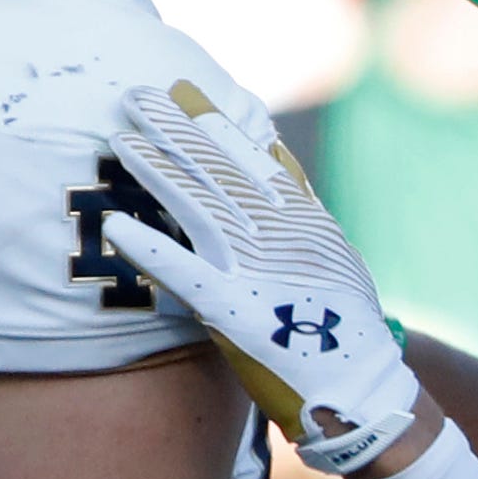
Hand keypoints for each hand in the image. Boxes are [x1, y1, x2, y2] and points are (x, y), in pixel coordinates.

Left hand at [99, 82, 419, 475]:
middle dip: (175, 130)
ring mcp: (255, 269)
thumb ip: (299, 200)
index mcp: (301, 217)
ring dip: (157, 171)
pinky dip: (149, 248)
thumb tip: (272, 148)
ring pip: (198, 206)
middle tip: (136, 96)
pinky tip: (116, 227)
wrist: (361, 389)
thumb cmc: (342, 322)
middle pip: (218, 169)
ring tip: (120, 141)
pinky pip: (183, 272)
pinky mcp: (234, 310)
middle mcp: (279, 233)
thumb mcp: (330, 248)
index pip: (249, 156)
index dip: (211, 121)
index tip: (180, 90)